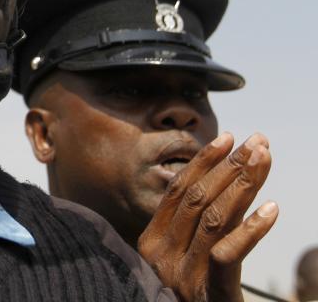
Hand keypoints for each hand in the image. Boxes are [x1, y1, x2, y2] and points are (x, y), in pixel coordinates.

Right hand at [137, 132, 277, 301]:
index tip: (229, 138)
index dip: (204, 163)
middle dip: (230, 166)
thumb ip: (189, 230)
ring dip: (243, 185)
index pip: (178, 192)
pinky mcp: (210, 295)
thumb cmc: (194, 301)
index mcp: (150, 244)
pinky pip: (228, 254)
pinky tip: (273, 209)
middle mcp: (161, 257)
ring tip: (266, 160)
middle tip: (258, 142)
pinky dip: (252, 230)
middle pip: (198, 199)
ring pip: (215, 218)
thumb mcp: (183, 263)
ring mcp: (183, 277)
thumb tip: (215, 180)